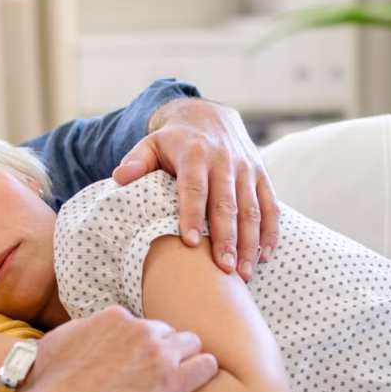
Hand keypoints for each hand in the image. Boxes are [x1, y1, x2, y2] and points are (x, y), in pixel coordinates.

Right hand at [22, 306, 218, 391]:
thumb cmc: (52, 387)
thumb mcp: (55, 343)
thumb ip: (78, 330)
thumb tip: (84, 329)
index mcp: (115, 318)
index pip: (139, 324)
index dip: (138, 344)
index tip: (135, 360)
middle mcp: (141, 329)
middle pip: (166, 332)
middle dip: (162, 350)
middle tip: (156, 372)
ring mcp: (160, 355)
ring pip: (191, 344)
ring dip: (186, 358)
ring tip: (181, 376)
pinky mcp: (175, 382)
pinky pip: (206, 366)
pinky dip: (204, 372)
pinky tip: (198, 381)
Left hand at [111, 96, 279, 282]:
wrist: (210, 116)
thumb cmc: (175, 141)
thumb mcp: (152, 143)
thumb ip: (137, 161)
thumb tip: (120, 177)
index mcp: (196, 155)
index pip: (194, 188)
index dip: (192, 215)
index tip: (189, 243)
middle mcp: (225, 161)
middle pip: (227, 204)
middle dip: (227, 238)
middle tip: (224, 269)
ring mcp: (247, 170)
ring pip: (252, 209)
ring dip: (250, 243)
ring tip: (243, 274)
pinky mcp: (262, 176)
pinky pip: (271, 206)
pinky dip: (270, 232)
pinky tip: (264, 256)